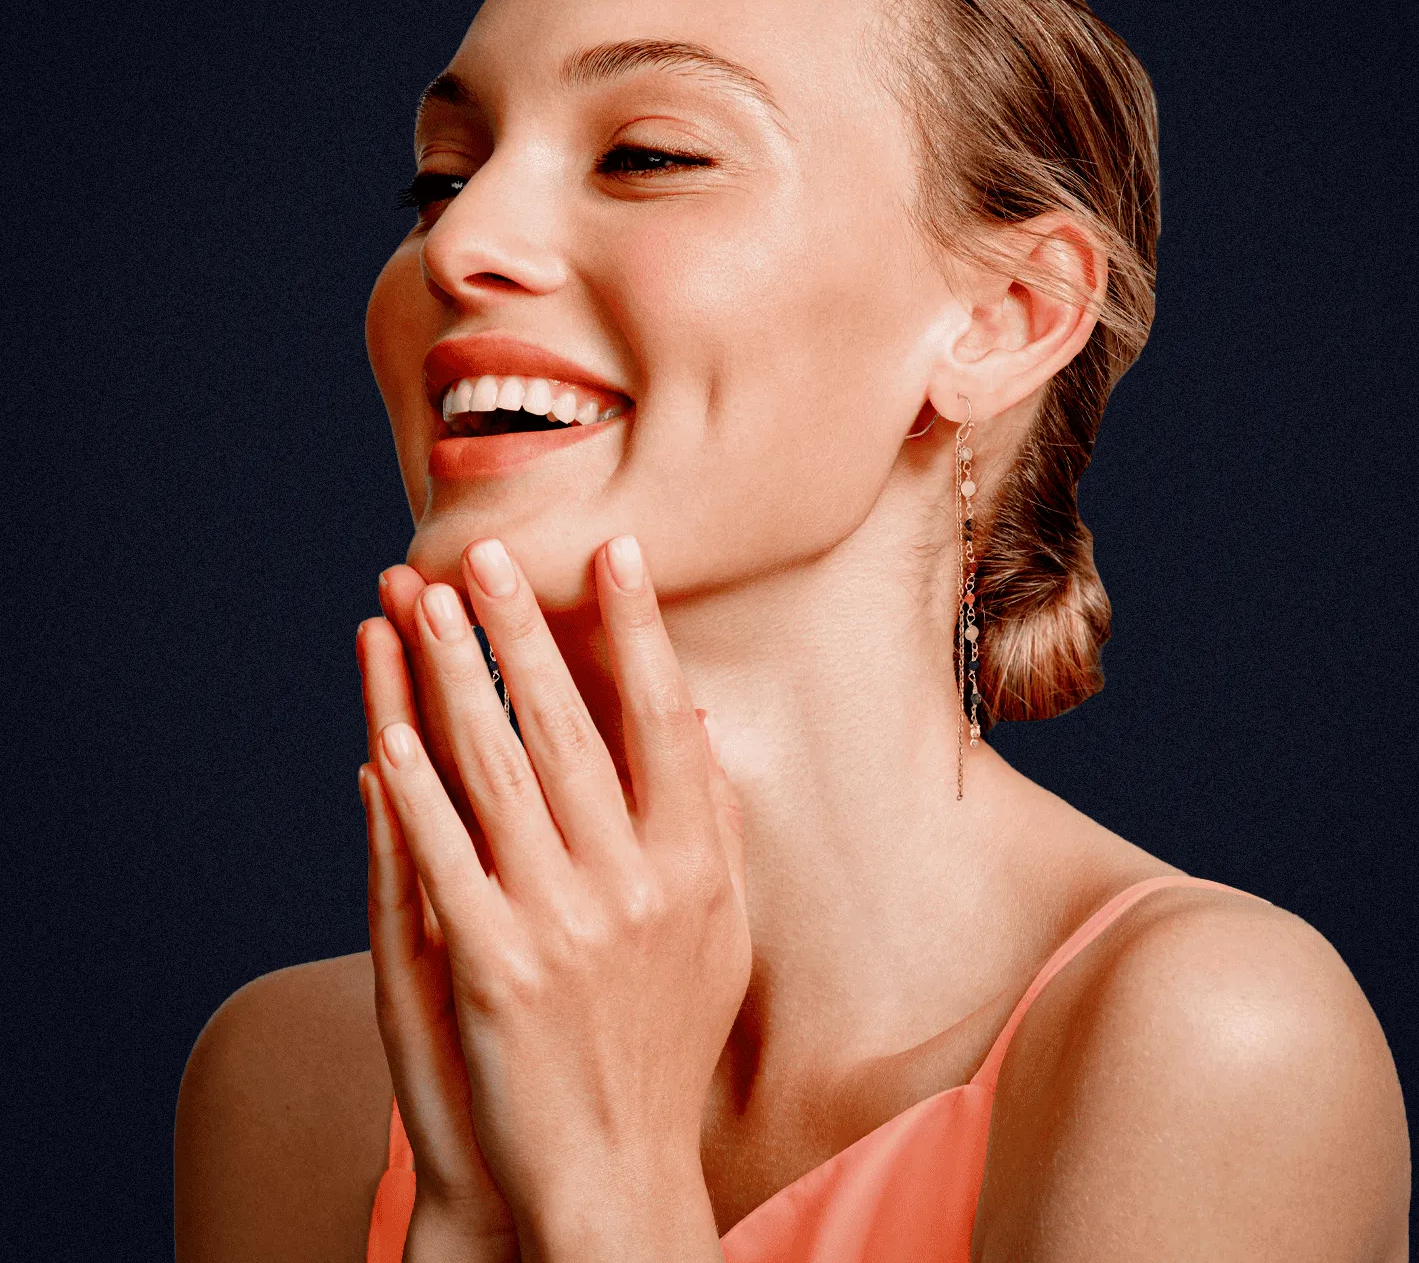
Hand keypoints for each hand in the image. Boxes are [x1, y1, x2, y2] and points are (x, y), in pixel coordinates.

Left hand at [363, 534, 748, 1258]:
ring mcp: (562, 924)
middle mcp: (635, 884)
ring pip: (499, 771)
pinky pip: (444, 857)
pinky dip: (413, 788)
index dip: (637, 631)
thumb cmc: (667, 1043)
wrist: (616, 1173)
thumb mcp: (722, 934)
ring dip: (457, 680)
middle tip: (485, 554)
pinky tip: (386, 727)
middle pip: (569, 727)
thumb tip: (698, 723)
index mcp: (695, 866)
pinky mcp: (492, 967)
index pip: (665, 720)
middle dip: (522, 630)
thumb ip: (717, 826)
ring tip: (425, 606)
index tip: (613, 553)